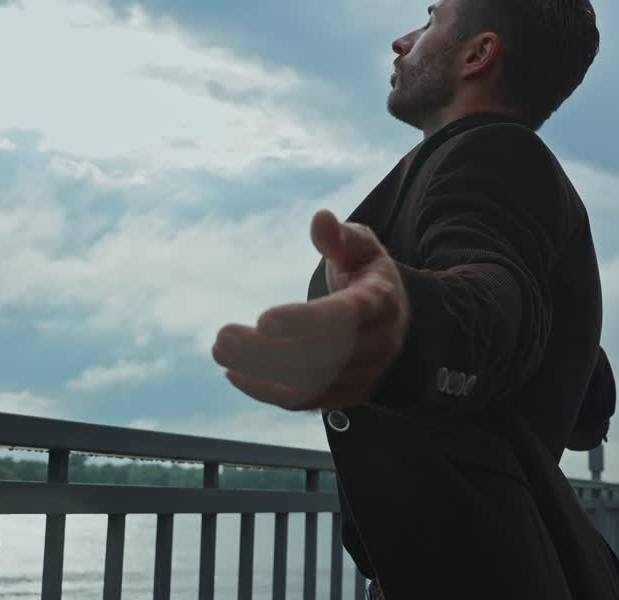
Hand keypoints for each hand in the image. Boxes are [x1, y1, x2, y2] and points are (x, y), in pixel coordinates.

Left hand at [212, 209, 411, 409]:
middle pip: (320, 355)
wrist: (397, 322)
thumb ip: (340, 236)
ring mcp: (364, 375)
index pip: (345, 317)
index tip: (263, 319)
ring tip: (221, 351)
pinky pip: (305, 401)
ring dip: (259, 371)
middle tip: (222, 337)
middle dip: (266, 350)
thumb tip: (321, 218)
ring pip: (308, 382)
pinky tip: (236, 374)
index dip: (305, 320)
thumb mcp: (361, 248)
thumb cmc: (368, 278)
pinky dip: (267, 391)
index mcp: (381, 303)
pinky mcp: (347, 395)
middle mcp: (377, 344)